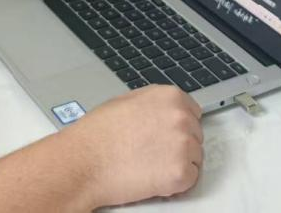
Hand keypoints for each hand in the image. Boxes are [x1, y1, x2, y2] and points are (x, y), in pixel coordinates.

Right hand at [59, 85, 204, 208]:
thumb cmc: (99, 133)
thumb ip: (154, 104)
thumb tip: (164, 111)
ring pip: (195, 158)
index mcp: (170, 96)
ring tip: (150, 164)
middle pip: (196, 135)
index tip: (168, 135)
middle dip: (179, 145)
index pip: (193, 113)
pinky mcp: (180, 173)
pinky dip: (175, 184)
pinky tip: (153, 176)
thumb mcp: (127, 101)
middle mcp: (181, 117)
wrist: (85, 161)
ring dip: (178, 163)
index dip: (179, 126)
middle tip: (154, 152)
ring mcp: (183, 145)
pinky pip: (190, 180)